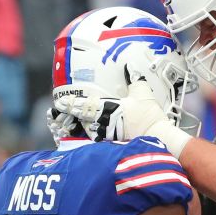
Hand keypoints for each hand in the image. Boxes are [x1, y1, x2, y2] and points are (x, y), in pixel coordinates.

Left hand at [52, 79, 170, 142]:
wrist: (158, 138)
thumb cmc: (149, 116)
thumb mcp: (143, 93)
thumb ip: (134, 79)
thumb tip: (130, 67)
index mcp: (106, 108)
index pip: (83, 105)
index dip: (70, 104)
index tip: (59, 103)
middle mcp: (102, 123)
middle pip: (80, 120)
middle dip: (68, 118)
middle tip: (57, 117)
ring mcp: (105, 137)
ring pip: (85, 132)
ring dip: (75, 130)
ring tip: (64, 128)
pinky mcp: (111, 146)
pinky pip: (94, 143)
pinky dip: (86, 140)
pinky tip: (82, 140)